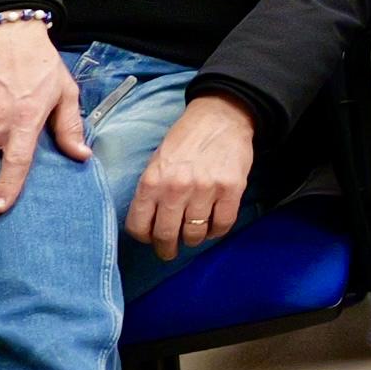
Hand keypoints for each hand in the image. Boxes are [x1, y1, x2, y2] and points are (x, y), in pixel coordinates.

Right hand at [0, 22, 85, 212]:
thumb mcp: (64, 92)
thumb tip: (81, 156)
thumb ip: (70, 127)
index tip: (0, 207)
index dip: (8, 187)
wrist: (10, 34)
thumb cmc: (40, 64)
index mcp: (25, 121)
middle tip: (1, 175)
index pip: (17, 163)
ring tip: (0, 144)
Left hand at [123, 96, 255, 254]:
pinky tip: (213, 226)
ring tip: (194, 234)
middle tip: (170, 251)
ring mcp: (205, 189)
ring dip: (193, 239)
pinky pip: (222, 224)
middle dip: (167, 249)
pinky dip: (217, 231)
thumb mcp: (156, 163)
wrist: (220, 118)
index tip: (151, 239)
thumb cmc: (185, 140)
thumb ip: (151, 192)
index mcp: (152, 181)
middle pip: (166, 235)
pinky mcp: (232, 189)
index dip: (144, 238)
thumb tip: (150, 222)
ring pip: (194, 233)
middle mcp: (176, 188)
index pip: (138, 226)